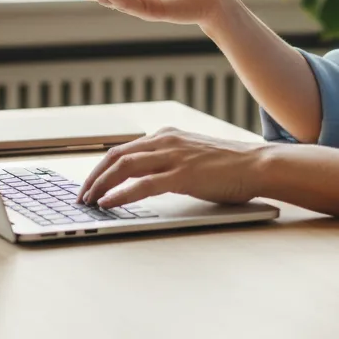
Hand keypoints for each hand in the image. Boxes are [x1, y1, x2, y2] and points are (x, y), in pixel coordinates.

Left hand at [76, 126, 267, 207]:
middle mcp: (166, 140)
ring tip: (88, 201)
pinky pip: (142, 184)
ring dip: (101, 185)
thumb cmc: (229, 164)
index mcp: (167, 135)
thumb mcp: (193, 154)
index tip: (90, 184)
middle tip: (82, 196)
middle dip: (94, 177)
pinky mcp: (182, 175)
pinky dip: (121, 194)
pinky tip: (108, 204)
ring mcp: (174, 156)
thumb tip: (147, 177)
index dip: (101, 168)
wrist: (256, 164)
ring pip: (125, 166)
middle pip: (117, 155)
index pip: (123, 149)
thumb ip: (170, 159)